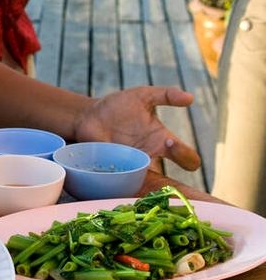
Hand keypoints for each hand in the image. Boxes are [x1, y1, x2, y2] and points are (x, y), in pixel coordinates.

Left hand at [73, 86, 200, 171]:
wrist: (89, 115)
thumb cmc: (120, 106)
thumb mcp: (144, 95)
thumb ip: (166, 95)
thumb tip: (190, 97)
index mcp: (161, 141)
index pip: (185, 155)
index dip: (185, 154)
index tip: (171, 143)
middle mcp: (149, 158)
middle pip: (169, 178)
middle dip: (168, 179)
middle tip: (152, 167)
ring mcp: (131, 167)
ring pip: (145, 184)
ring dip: (142, 181)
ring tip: (134, 173)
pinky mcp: (112, 171)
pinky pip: (121, 183)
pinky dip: (121, 183)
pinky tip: (115, 178)